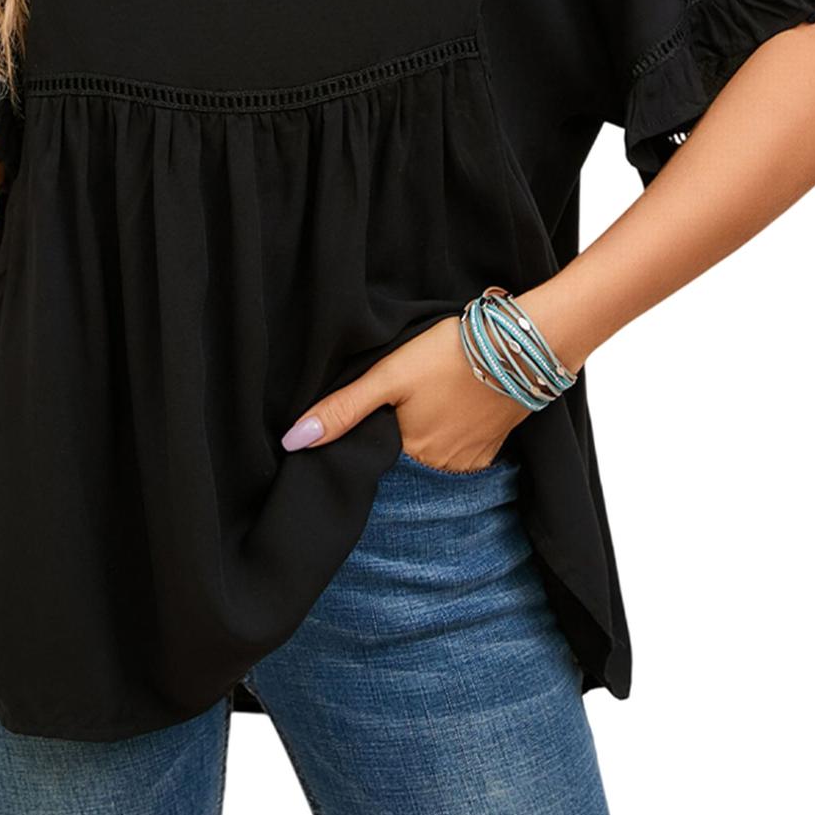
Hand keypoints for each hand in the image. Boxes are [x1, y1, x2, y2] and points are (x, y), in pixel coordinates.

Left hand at [280, 315, 530, 472]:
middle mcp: (439, 469)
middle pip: (403, 457)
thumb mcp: (389, 375)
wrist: (522, 346)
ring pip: (431, 454)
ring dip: (426, 435)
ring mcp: (468, 462)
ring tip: (430, 398)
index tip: (374, 411)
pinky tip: (452, 406)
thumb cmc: (451, 354)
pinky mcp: (491, 450)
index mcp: (408, 453)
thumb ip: (343, 409)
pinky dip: (452, 434)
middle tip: (405, 397)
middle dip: (397, 436)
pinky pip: (459, 451)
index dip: (368, 434)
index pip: (373, 455)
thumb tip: (292, 442)